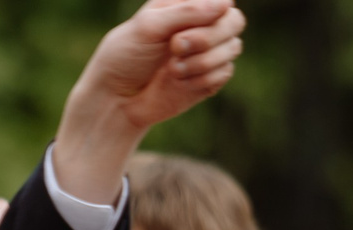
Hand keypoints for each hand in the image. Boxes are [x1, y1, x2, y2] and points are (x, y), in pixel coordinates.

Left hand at [57, 0, 246, 198]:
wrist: (117, 98)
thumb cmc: (126, 55)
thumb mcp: (149, 25)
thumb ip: (187, 12)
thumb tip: (227, 2)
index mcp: (185, 5)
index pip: (220, 1)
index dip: (210, 14)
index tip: (180, 31)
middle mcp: (201, 25)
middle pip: (234, 22)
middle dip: (208, 37)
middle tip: (176, 47)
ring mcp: (208, 52)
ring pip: (233, 48)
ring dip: (202, 61)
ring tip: (173, 69)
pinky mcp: (210, 79)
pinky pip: (224, 73)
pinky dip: (201, 78)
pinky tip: (178, 82)